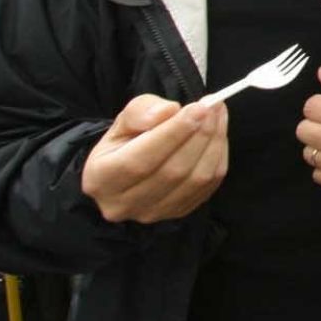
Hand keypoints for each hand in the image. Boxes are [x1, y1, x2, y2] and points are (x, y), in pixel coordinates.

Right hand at [81, 95, 228, 223]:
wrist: (129, 170)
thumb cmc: (125, 141)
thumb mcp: (123, 120)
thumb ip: (141, 111)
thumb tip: (167, 112)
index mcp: (102, 179)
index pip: (140, 160)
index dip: (173, 133)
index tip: (198, 108)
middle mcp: (125, 204)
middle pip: (173, 171)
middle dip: (199, 135)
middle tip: (214, 107)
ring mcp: (154, 212)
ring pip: (195, 179)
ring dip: (213, 143)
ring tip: (218, 115)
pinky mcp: (179, 212)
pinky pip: (209, 185)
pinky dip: (218, 156)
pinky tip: (218, 134)